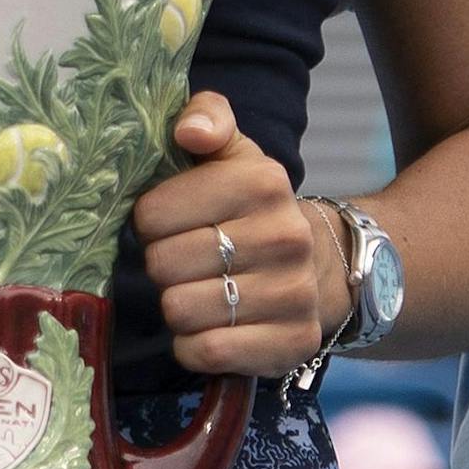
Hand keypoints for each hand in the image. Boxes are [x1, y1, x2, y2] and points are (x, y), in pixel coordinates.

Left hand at [132, 93, 340, 378]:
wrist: (320, 265)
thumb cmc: (252, 208)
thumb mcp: (233, 153)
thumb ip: (207, 116)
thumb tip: (190, 130)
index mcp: (262, 182)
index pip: (152, 214)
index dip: (148, 222)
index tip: (167, 222)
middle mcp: (286, 236)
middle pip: (162, 265)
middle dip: (161, 265)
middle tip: (183, 260)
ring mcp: (293, 293)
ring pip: (181, 310)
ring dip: (176, 306)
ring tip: (198, 291)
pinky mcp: (292, 343)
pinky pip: (206, 352)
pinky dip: (193, 345)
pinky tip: (208, 327)